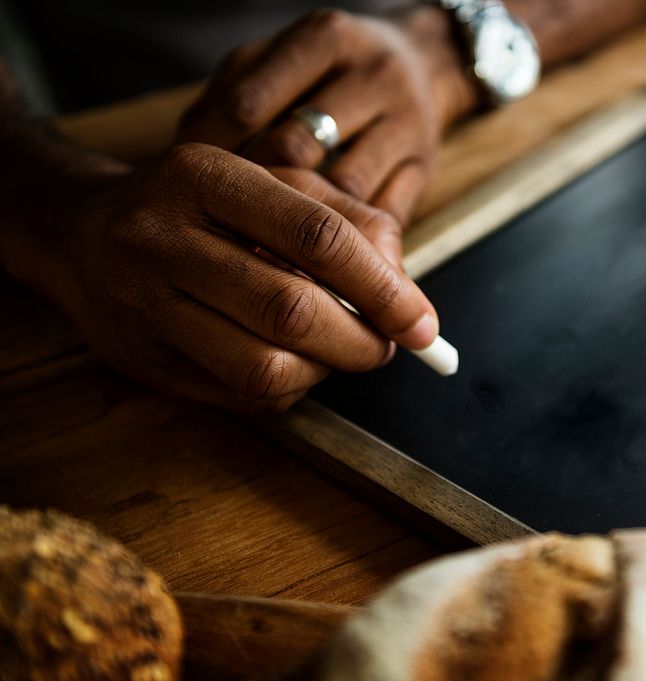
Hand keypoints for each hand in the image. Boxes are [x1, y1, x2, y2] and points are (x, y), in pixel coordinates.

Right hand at [39, 143, 436, 412]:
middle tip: (386, 346)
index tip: (422, 324)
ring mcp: (143, 304)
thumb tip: (406, 292)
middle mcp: (162, 237)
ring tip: (337, 351)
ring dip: (325, 372)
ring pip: (264, 366)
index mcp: (205, 176)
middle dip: (360, 341)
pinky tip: (294, 362)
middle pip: (291, 311)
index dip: (383, 288)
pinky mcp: (140, 359)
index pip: (317, 237)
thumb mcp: (272, 185)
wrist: (80, 232)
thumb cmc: (202, 207)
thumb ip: (349, 221)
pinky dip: (289, 389)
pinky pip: (239, 396)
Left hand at [178, 9, 474, 225]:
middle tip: (223, 223)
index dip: (211, 152)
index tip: (190, 186)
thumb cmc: (331, 72)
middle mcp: (371, 76)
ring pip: (342, 189)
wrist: (427, 65)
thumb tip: (181, 157)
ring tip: (265, 246)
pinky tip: (316, 254)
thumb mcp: (282, 61)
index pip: (248, 103)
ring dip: (300, 225)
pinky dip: (345, 243)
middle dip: (253, 191)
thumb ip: (235, 97)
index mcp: (324, 39)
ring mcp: (405, 123)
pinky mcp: (424, 168)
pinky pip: (382, 216)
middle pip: (295, 147)